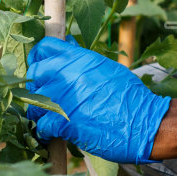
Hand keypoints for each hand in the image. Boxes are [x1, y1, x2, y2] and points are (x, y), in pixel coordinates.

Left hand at [25, 36, 170, 162]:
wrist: (144, 123)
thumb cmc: (130, 96)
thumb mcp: (107, 68)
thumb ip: (83, 59)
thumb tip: (69, 43)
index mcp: (80, 59)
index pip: (44, 47)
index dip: (38, 58)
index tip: (41, 69)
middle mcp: (68, 75)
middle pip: (33, 74)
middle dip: (34, 86)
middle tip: (43, 97)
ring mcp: (64, 98)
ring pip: (32, 102)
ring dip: (37, 111)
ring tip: (48, 117)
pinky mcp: (64, 122)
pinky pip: (41, 126)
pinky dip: (44, 132)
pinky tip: (53, 133)